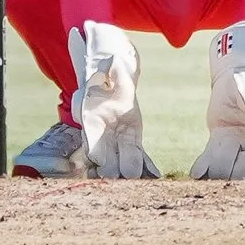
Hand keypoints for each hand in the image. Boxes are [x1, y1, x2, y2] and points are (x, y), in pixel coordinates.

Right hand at [71, 21, 159, 177]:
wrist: (113, 79)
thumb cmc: (107, 73)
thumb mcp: (109, 70)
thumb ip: (112, 71)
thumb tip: (114, 62)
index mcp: (91, 116)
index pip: (89, 137)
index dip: (93, 148)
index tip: (98, 160)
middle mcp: (102, 132)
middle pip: (106, 154)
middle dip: (112, 167)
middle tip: (120, 178)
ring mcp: (117, 138)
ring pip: (123, 158)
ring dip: (130, 170)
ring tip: (139, 182)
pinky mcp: (132, 140)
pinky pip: (139, 155)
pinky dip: (146, 166)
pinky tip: (155, 176)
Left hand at [191, 18, 244, 179]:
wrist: (237, 73)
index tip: (238, 183)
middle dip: (230, 180)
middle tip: (216, 189)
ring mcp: (240, 146)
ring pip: (227, 167)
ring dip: (215, 176)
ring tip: (201, 184)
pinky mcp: (222, 141)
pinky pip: (213, 158)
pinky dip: (204, 167)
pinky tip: (196, 174)